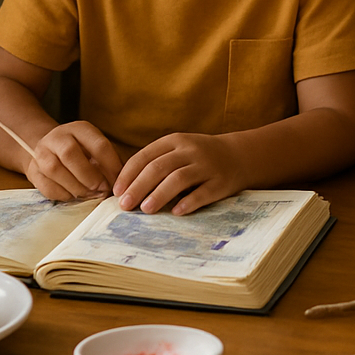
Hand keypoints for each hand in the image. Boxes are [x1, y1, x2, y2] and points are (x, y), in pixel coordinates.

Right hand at [28, 121, 122, 200]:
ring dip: (76, 187)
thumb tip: (120, 183)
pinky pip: (46, 186)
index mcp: (80, 129)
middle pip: (70, 154)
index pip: (98, 145)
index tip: (119, 181)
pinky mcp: (32, 171)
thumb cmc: (81, 152)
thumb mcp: (95, 148)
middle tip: (102, 190)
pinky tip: (74, 196)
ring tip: (90, 195)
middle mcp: (58, 137)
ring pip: (54, 170)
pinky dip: (63, 194)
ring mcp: (42, 153)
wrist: (48, 149)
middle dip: (89, 176)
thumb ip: (107, 163)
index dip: (111, 166)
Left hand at [113, 133, 246, 214]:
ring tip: (145, 209)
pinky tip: (177, 212)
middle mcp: (190, 151)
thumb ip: (155, 163)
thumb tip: (124, 189)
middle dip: (138, 187)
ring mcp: (206, 166)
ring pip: (179, 179)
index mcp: (174, 141)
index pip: (145, 156)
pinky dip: (189, 202)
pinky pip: (203, 193)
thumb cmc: (198, 157)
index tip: (116, 192)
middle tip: (125, 205)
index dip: (128, 174)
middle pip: (159, 168)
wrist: (239, 155)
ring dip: (160, 194)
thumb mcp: (178, 150)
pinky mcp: (220, 182)